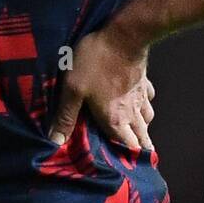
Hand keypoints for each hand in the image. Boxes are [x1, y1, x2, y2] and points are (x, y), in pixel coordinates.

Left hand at [48, 24, 155, 150]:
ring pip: (148, 119)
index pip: (128, 148)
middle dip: (139, 148)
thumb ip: (65, 116)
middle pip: (142, 137)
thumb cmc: (96, 62)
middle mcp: (132, 112)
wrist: (124, 35)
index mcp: (115, 119)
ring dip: (142, 128)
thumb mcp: (73, 88)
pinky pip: (148, 98)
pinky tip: (139, 100)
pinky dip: (145, 104)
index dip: (128, 159)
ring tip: (136, 132)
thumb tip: (55, 142)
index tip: (127, 167)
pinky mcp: (144, 81)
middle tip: (135, 155)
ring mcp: (141, 96)